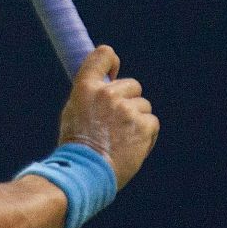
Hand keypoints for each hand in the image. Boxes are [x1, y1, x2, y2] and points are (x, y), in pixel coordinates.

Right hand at [57, 45, 158, 188]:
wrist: (85, 173)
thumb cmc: (77, 146)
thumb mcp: (74, 112)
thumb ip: (91, 95)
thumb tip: (108, 84)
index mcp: (86, 87)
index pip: (103, 54)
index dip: (112, 61)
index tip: (115, 72)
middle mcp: (107, 94)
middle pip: (133, 85)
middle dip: (129, 102)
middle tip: (116, 124)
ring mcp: (126, 109)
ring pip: (144, 106)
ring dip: (137, 121)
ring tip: (122, 140)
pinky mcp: (143, 125)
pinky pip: (152, 123)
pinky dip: (146, 135)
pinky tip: (131, 147)